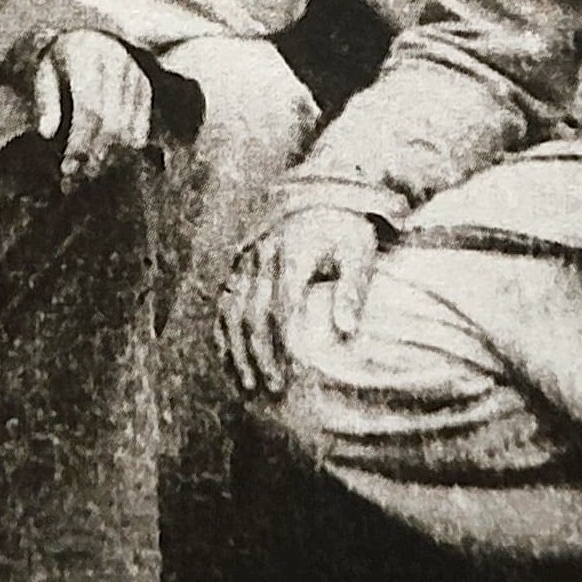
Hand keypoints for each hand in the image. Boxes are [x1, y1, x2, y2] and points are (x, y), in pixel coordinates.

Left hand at [32, 29, 152, 190]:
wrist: (82, 39)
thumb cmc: (55, 63)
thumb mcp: (41, 75)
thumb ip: (44, 101)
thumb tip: (46, 132)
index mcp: (84, 54)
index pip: (88, 108)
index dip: (79, 141)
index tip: (67, 166)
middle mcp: (114, 60)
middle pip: (111, 120)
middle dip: (94, 152)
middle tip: (77, 174)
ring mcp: (133, 72)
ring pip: (128, 124)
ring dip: (110, 154)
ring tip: (90, 170)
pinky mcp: (144, 84)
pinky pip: (142, 121)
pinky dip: (128, 144)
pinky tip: (111, 158)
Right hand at [216, 208, 379, 398]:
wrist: (322, 192)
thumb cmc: (346, 229)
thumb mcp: (358, 252)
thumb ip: (353, 289)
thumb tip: (347, 331)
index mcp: (292, 252)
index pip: (281, 306)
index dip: (283, 342)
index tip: (293, 375)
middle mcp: (262, 256)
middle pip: (252, 312)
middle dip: (259, 354)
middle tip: (272, 389)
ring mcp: (245, 259)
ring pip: (230, 309)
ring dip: (236, 349)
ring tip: (247, 384)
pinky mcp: (238, 263)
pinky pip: (223, 301)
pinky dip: (223, 331)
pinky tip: (229, 359)